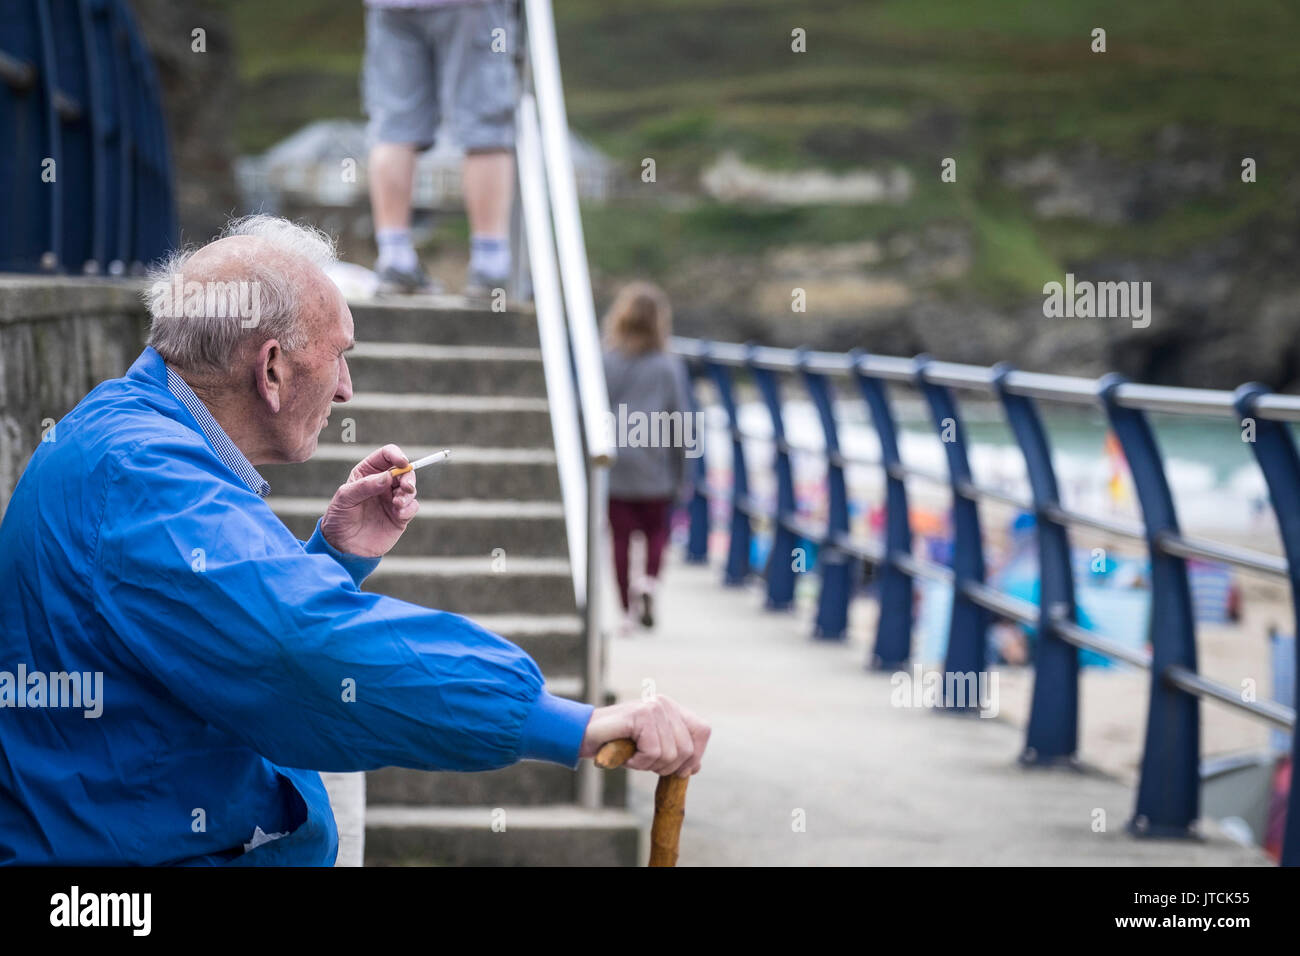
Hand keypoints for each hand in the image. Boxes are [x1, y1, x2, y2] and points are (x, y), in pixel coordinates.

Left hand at [320, 444, 418, 556]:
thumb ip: (365, 485)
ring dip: (408, 494)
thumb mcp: (345, 498)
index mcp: (368, 473)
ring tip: (397, 505)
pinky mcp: (400, 516)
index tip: (402, 463)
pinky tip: (399, 514)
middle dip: (408, 476)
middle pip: (404, 470)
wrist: (343, 546)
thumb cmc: (340, 518)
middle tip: (406, 487)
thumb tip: (388, 476)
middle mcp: (383, 483)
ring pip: (410, 488)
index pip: (386, 456)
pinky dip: (409, 508)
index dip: (397, 455)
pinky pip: (413, 506)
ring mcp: (392, 499)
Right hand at [579, 695, 709, 777]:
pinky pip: (653, 752)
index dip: (695, 754)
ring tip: (631, 755)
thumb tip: (696, 767)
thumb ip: (674, 753)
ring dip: (648, 765)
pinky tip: (624, 753)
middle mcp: (665, 704)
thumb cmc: (616, 745)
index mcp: (671, 709)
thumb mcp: (650, 750)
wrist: (583, 737)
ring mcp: (654, 707)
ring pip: (670, 754)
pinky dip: (637, 762)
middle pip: (687, 748)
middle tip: (644, 761)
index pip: (702, 731)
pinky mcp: (642, 714)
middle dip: (667, 766)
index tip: (680, 769)